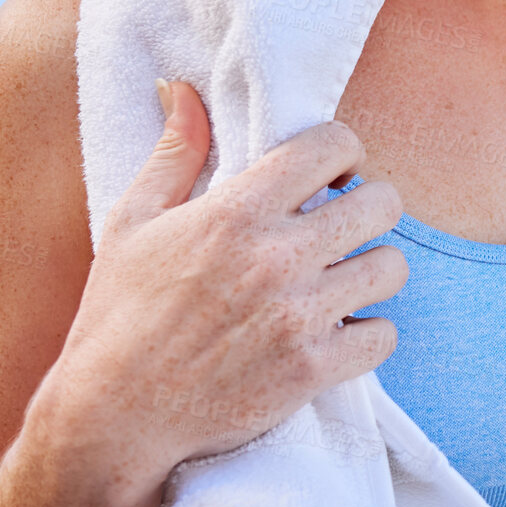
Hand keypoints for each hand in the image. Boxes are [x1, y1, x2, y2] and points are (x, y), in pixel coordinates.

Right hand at [3, 82, 405, 506]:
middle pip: (384, 202)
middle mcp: (276, 257)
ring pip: (392, 267)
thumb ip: (176, 152)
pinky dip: (368, 336)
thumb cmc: (122, 313)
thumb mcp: (134, 222)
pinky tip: (336, 333)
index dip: (341, 154)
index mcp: (237, 211)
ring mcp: (298, 315)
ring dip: (372, 273)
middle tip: (343, 228)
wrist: (111, 416)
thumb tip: (183, 89)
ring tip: (341, 280)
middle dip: (369, 209)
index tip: (330, 178)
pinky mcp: (311, 370)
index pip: (333, 144)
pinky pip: (385, 335)